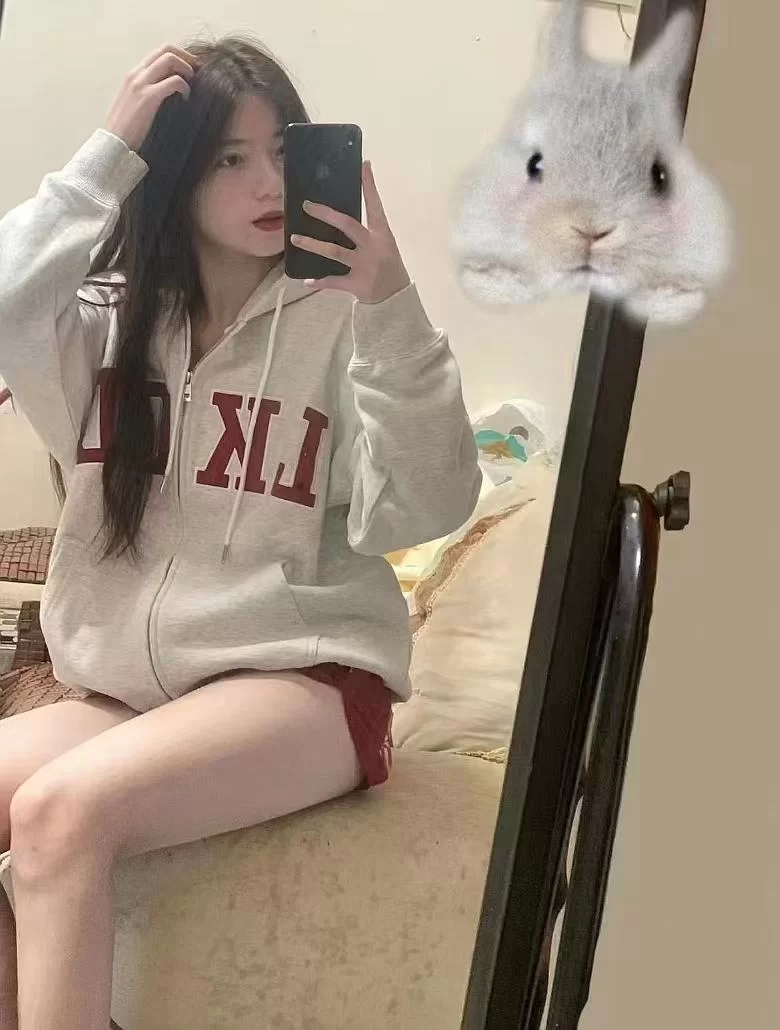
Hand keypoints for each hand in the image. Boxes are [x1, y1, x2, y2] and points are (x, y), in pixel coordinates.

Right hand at [104, 44, 199, 151]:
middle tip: (198, 71)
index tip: (191, 68)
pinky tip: (186, 97)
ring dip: (186, 68)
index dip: (178, 56)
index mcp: (133, 75)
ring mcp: (140, 83)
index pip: (158, 53)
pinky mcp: (148, 97)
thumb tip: (168, 93)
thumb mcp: (135, 105)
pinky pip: (174, 81)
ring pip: (169, 59)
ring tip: (193, 83)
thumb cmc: (126, 131)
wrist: (113, 144)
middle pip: (165, 49)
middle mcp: (136, 74)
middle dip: (186, 57)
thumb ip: (148, 94)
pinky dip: (184, 86)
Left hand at [290, 161, 410, 304]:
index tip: (363, 165)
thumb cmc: (389, 268)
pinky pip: (333, 281)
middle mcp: (373, 247)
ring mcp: (364, 266)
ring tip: (295, 238)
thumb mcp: (385, 245)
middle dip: (326, 214)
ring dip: (313, 245)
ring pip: (334, 252)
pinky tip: (306, 281)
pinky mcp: (356, 284)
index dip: (369, 185)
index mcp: (382, 234)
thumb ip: (368, 231)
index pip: (375, 205)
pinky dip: (319, 282)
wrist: (396, 300)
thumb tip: (342, 216)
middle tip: (307, 205)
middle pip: (348, 225)